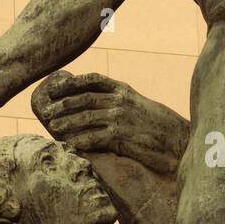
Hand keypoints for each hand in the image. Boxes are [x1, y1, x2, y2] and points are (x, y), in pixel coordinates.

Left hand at [32, 71, 188, 174]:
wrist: (177, 141)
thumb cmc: (158, 126)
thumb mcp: (140, 105)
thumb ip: (120, 101)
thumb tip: (98, 104)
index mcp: (124, 91)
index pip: (94, 80)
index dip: (73, 82)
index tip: (57, 86)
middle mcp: (120, 101)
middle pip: (84, 99)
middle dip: (64, 104)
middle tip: (48, 110)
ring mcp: (120, 118)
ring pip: (85, 118)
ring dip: (66, 123)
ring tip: (54, 127)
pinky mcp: (121, 137)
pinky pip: (93, 137)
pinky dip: (79, 140)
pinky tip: (70, 143)